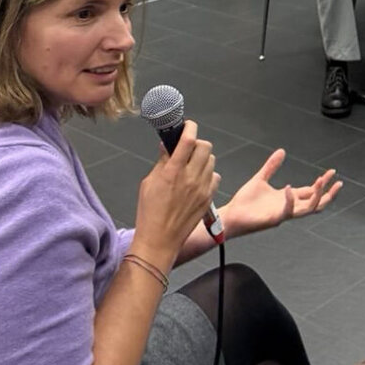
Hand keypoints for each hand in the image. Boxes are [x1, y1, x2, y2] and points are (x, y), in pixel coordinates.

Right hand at [134, 120, 218, 265]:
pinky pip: (215, 177)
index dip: (190, 128)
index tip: (188, 125)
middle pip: (205, 147)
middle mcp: (191, 178)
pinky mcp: (209, 197)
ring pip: (212, 161)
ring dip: (203, 158)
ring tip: (191, 165)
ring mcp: (202, 188)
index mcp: (173, 172)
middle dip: (197, 143)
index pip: (188, 141)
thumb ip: (162, 162)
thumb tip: (167, 146)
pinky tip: (197, 179)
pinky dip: (208, 174)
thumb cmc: (150, 213)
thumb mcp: (149, 183)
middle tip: (188, 147)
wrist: (161, 239)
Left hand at [221, 150, 341, 239]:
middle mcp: (289, 207)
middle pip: (316, 202)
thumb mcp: (260, 179)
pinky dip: (290, 200)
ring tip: (321, 181)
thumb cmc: (244, 202)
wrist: (230, 216)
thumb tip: (282, 151)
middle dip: (328, 193)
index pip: (311, 190)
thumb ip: (271, 166)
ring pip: (309, 208)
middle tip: (337, 182)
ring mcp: (283, 214)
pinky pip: (288, 211)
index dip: (323, 182)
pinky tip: (289, 188)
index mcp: (288, 197)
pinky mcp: (274, 219)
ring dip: (317, 196)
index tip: (332, 172)